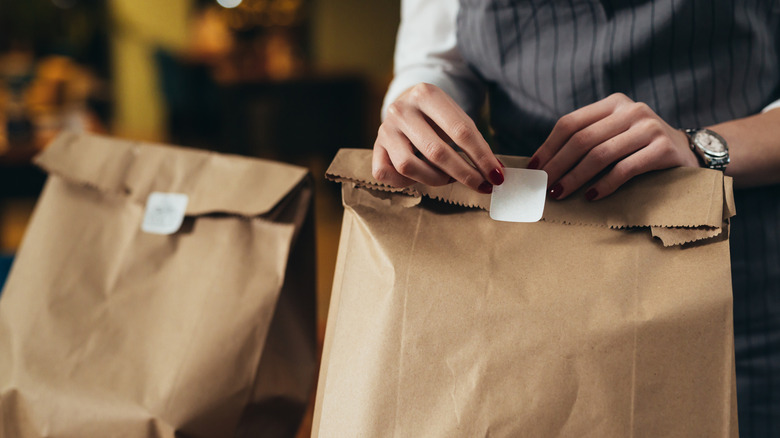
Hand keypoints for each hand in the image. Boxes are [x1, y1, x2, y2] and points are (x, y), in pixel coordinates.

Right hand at [372, 83, 504, 193]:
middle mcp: (401, 109)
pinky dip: (405, 182)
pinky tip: (419, 177)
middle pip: (437, 151)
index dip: (482, 157)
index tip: (496, 175)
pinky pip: (387, 174)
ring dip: (436, 179)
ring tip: (449, 178)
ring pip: (410, 166)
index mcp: (426, 94)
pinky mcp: (375, 148)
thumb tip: (494, 171)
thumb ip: (473, 140)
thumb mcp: (456, 117)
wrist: (406, 105)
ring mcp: (385, 129)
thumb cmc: (438, 117)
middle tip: (481, 185)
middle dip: (464, 173)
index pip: (460, 131)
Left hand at [529, 93, 699, 200]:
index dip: (549, 146)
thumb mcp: (614, 134)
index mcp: (613, 103)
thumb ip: (587, 140)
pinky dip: (604, 185)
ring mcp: (649, 127)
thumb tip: (543, 165)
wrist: (688, 153)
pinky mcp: (663, 149)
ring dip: (576, 177)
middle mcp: (631, 110)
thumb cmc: (640, 149)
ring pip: (601, 154)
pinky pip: (625, 169)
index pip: (571, 123)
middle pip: (582, 139)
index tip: (534, 167)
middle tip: (545, 186)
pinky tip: (591, 197)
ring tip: (560, 194)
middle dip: (558, 165)